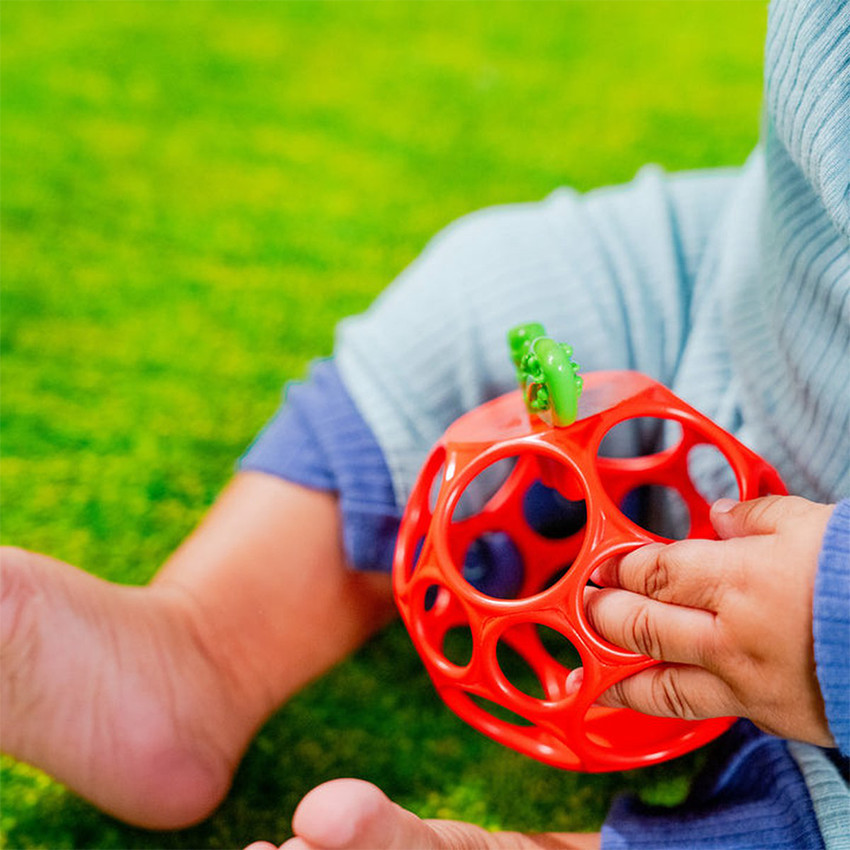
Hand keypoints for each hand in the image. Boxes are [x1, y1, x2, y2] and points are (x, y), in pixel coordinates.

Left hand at [585, 495, 835, 746]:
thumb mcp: (810, 525)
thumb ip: (755, 518)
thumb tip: (721, 517)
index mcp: (735, 580)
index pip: (651, 573)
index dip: (619, 568)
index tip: (603, 567)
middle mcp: (729, 638)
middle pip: (639, 627)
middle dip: (602, 615)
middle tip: (587, 608)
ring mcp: (746, 685)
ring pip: (663, 688)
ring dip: (619, 681)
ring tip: (592, 680)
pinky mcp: (771, 718)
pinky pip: (709, 711)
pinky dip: (677, 703)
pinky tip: (661, 697)